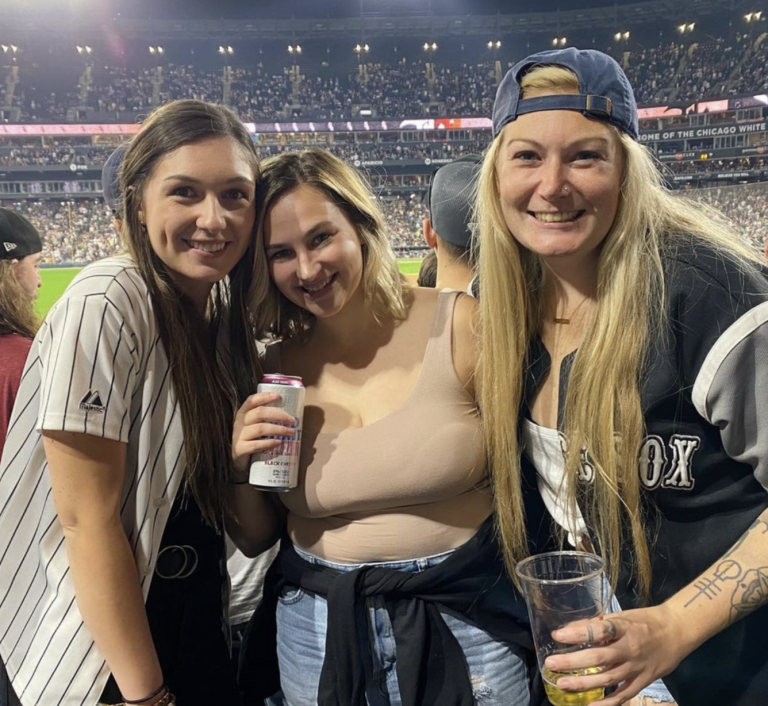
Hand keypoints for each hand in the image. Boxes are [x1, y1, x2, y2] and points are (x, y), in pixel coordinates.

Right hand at [232, 392, 296, 473]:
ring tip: (290, 432)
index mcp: (243, 413)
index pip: (251, 400)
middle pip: (259, 413)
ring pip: (260, 428)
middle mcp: (239, 422)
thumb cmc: (251, 439)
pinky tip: (279, 443)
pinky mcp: (239, 449)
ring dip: (278, 429)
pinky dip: (269, 443)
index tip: (279, 396)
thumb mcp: (255, 426)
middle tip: (292, 420)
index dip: (264, 397)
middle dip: (278, 415)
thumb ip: (266, 419)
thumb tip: (290, 416)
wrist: (238, 459)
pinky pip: (256, 445)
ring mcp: (238, 436)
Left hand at [543, 604, 685, 705]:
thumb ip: (597, 624)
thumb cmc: (645, 621)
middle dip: (572, 662)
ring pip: (607, 679)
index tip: (557, 635)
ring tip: (562, 684)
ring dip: (583, 683)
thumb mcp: (621, 615)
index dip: (577, 633)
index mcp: (623, 628)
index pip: (598, 631)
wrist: (677, 632)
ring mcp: (636, 668)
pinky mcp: (643, 681)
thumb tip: (570, 628)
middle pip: (598, 658)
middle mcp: (629, 649)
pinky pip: (623, 695)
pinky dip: (607, 703)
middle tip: (551, 663)